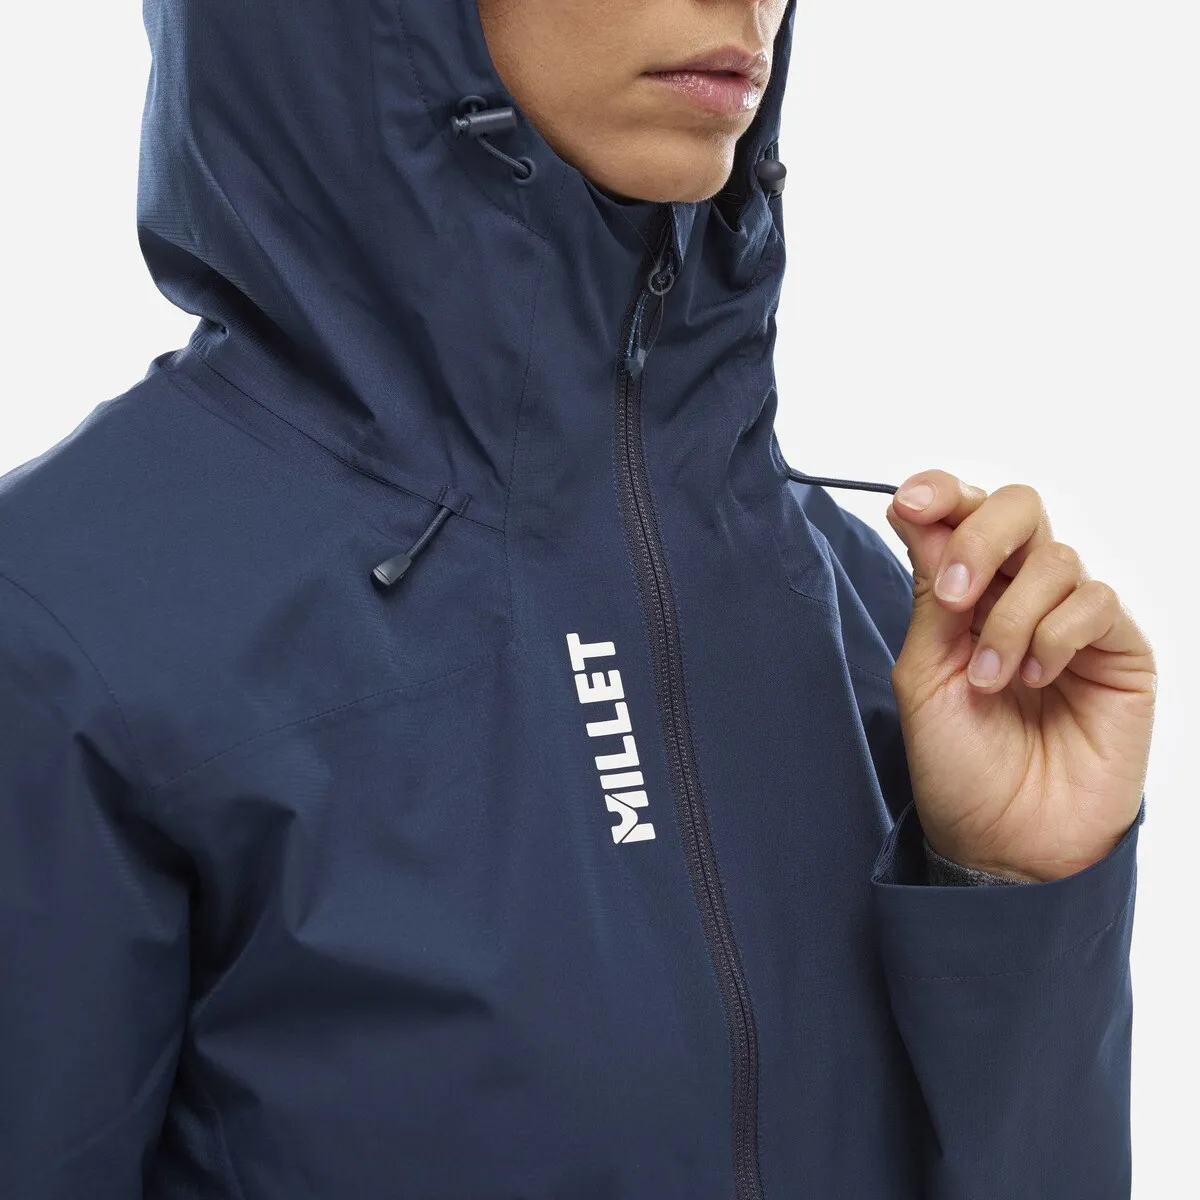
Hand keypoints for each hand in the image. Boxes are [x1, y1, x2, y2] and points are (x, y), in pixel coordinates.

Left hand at [885, 471, 1155, 881]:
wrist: (1005, 841)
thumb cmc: (959, 765)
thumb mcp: (924, 674)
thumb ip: (930, 595)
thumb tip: (920, 512)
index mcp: (965, 594)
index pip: (961, 513)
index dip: (941, 493)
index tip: (912, 503)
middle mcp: (1019, 594)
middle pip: (1018, 507)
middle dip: (980, 538)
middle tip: (955, 597)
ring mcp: (1072, 620)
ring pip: (1054, 558)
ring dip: (1011, 618)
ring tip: (992, 679)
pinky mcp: (1119, 650)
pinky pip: (1095, 602)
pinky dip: (1056, 635)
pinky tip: (1038, 680)